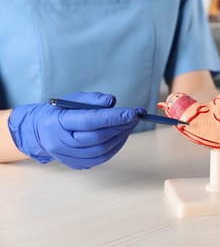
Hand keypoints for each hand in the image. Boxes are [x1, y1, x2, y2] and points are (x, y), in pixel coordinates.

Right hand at [8, 92, 144, 168]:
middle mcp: (60, 143)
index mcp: (57, 123)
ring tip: (129, 125)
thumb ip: (93, 99)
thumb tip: (112, 102)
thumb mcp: (73, 99)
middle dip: (120, 126)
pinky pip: (100, 159)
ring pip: (101, 150)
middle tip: (134, 117)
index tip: (132, 112)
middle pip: (97, 137)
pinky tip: (121, 136)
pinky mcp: (75, 165)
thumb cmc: (61, 112)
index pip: (89, 121)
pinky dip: (114, 147)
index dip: (112, 117)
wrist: (41, 131)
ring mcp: (67, 157)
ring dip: (120, 137)